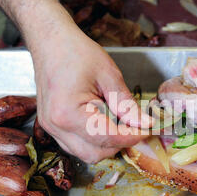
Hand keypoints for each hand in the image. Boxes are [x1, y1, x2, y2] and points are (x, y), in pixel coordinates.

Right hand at [0, 0, 151, 163]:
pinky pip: (75, 145)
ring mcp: (50, 128)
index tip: (147, 130)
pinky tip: (102, 122)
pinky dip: (93, 141)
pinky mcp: (50, 126)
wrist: (50, 41)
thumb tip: (144, 124)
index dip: (132, 136)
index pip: (108, 138)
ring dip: (106, 145)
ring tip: (118, 123)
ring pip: (85, 154)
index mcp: (68, 113)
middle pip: (95, 154)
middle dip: (118, 144)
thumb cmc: (76, 52)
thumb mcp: (108, 75)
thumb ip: (126, 104)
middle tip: (134, 127)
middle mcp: (56, 126)